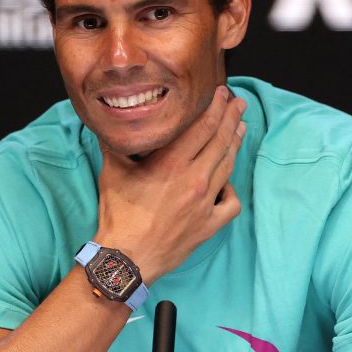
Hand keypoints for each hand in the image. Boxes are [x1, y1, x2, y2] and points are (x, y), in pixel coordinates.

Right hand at [93, 85, 246, 283]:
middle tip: (239, 103)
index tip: (223, 93)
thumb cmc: (119, 216)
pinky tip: (226, 183)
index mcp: (172, 164)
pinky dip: (231, 191)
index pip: (203, 127)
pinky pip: (231, 203)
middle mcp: (194, 180)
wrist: (127, 258)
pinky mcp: (209, 225)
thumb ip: (116, 144)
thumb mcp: (113, 172)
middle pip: (221, 141)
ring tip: (240, 129)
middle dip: (232, 118)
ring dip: (235, 145)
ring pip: (228, 167)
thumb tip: (111, 124)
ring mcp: (205, 203)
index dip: (216, 107)